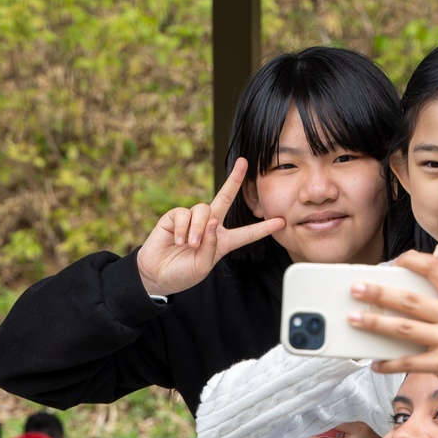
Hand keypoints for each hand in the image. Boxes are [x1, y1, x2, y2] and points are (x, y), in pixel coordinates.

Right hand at [137, 159, 285, 296]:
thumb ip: (211, 246)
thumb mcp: (201, 266)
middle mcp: (210, 226)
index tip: (281, 222)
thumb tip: (213, 221)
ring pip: (204, 211)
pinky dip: (182, 228)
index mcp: (222, 242)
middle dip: (234, 180)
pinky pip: (184, 214)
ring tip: (190, 245)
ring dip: (198, 229)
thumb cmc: (182, 274)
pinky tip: (177, 241)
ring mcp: (193, 219)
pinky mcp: (175, 216)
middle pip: (224, 198)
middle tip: (244, 163)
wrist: (156, 274)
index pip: (246, 234)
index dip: (263, 229)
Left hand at [349, 251, 437, 437]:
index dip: (410, 261)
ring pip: (403, 328)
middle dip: (378, 293)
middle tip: (356, 289)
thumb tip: (409, 304)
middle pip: (409, 299)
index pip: (435, 267)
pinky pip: (409, 362)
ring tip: (355, 320)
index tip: (392, 263)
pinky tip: (376, 363)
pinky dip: (389, 363)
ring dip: (374, 324)